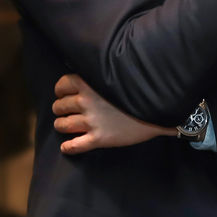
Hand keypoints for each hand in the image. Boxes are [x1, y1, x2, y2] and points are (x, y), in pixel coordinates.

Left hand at [52, 74, 176, 154]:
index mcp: (89, 84)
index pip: (62, 85)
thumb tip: (89, 69)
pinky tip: (67, 146)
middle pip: (59, 106)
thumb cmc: (138, 88)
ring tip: (65, 126)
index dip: (61, 90)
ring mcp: (91, 121)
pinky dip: (68, 147)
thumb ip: (98, 74)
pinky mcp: (99, 139)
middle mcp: (86, 102)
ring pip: (63, 125)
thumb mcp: (116, 75)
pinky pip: (74, 146)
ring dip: (61, 126)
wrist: (157, 108)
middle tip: (65, 110)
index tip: (64, 93)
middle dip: (60, 109)